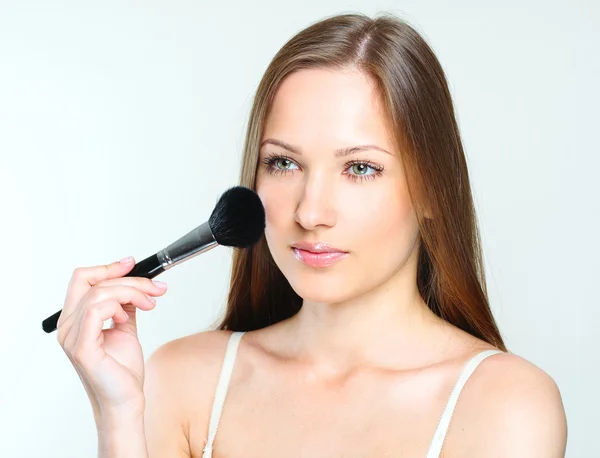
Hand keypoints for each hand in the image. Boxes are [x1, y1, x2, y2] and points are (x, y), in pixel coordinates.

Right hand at [56, 256, 167, 420]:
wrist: (126, 400)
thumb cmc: (123, 370)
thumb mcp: (126, 327)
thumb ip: (125, 305)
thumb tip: (135, 284)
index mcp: (75, 319)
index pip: (82, 279)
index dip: (108, 267)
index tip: (132, 263)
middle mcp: (68, 326)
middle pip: (92, 282)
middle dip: (129, 280)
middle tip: (154, 288)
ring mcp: (71, 337)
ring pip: (99, 294)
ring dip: (131, 293)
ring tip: (149, 304)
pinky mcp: (82, 348)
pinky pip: (95, 311)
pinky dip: (117, 307)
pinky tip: (126, 318)